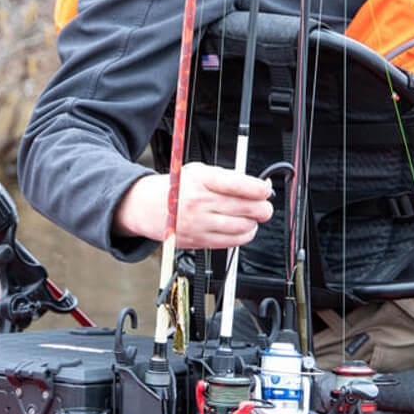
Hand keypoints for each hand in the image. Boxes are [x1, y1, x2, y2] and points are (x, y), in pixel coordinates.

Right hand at [113, 162, 273, 249]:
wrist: (148, 207)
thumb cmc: (178, 187)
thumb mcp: (200, 171)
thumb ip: (229, 177)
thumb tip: (260, 187)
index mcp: (201, 180)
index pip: (240, 185)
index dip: (260, 189)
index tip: (266, 190)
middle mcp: (200, 202)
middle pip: (246, 208)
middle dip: (263, 208)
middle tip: (265, 206)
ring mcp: (199, 223)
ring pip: (242, 227)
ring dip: (254, 223)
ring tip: (252, 217)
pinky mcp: (199, 240)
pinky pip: (231, 242)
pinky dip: (244, 236)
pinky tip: (243, 228)